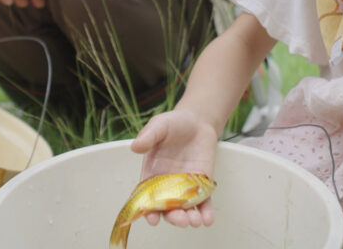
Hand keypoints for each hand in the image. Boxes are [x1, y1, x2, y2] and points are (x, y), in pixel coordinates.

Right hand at [130, 109, 219, 227]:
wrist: (197, 122)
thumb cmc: (174, 124)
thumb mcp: (159, 125)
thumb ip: (148, 136)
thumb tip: (135, 146)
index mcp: (151, 174)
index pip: (147, 197)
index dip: (148, 210)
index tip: (151, 219)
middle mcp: (167, 185)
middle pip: (167, 208)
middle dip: (173, 217)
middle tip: (180, 220)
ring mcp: (185, 187)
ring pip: (185, 209)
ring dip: (189, 218)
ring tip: (194, 221)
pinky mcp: (202, 185)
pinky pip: (203, 203)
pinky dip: (206, 213)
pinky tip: (207, 219)